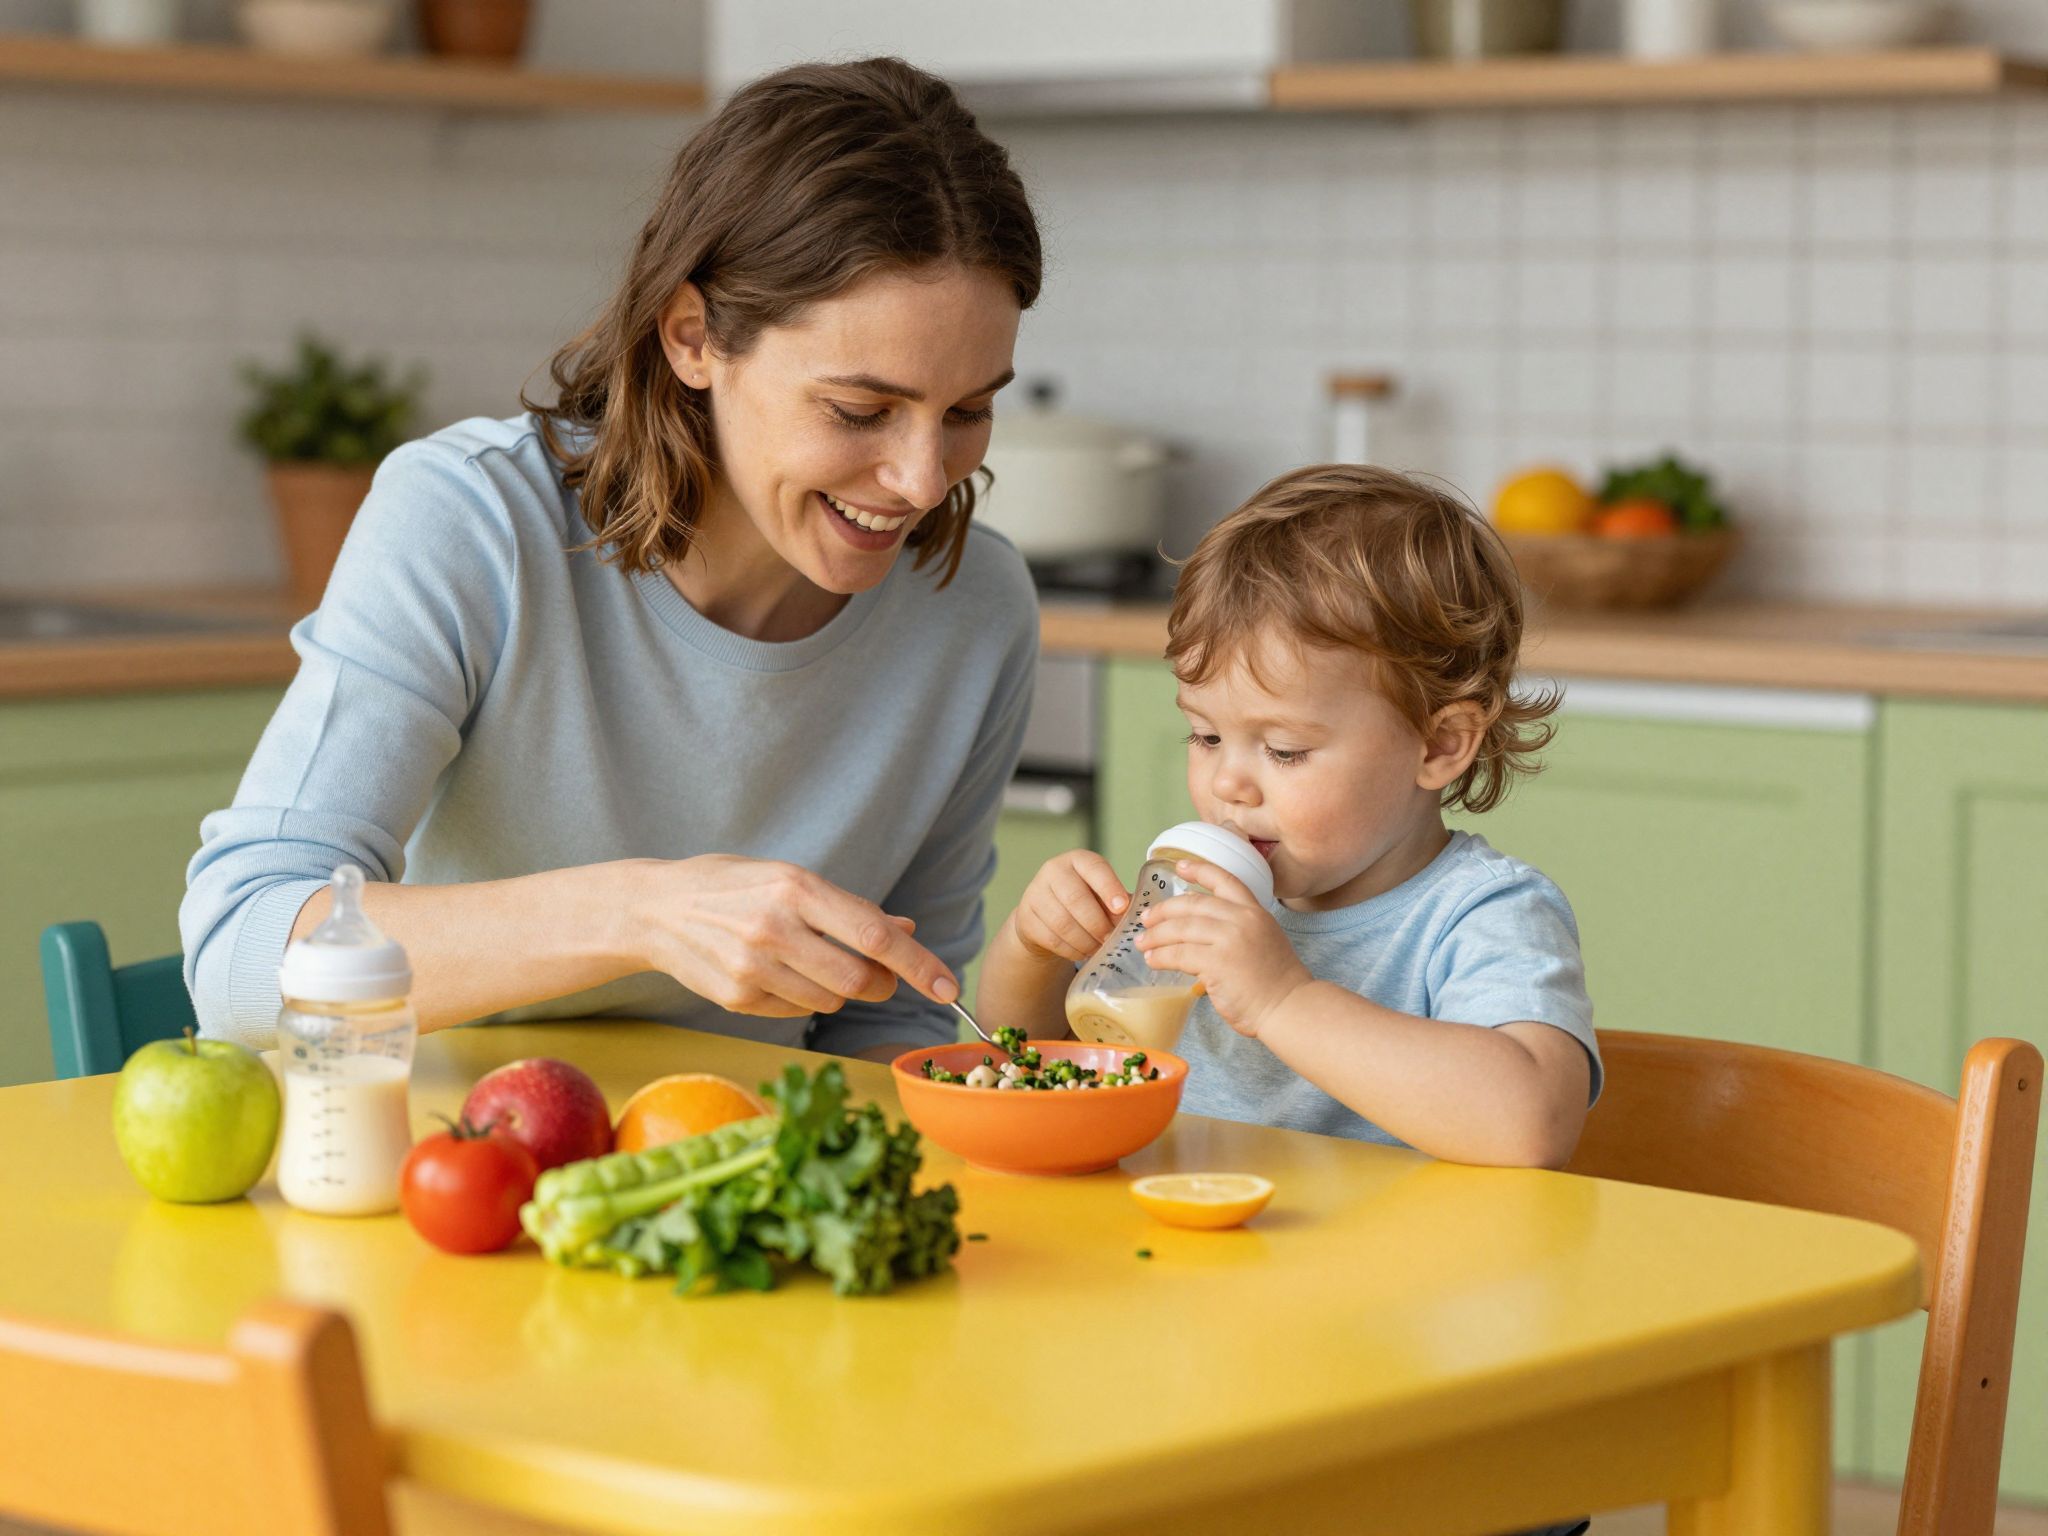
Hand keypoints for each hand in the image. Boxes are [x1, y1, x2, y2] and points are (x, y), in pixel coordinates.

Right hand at [628, 856, 955, 1017]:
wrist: (654, 909)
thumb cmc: (734, 886)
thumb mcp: (790, 878)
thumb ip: (850, 908)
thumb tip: (907, 930)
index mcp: (796, 887)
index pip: (875, 935)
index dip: (919, 965)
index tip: (948, 986)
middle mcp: (775, 928)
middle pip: (859, 979)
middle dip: (881, 983)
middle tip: (877, 975)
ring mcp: (754, 967)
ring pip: (831, 1001)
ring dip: (839, 990)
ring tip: (810, 962)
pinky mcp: (738, 998)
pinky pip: (799, 1012)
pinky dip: (804, 999)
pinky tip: (779, 973)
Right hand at [1011, 849, 1128, 963]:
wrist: (1045, 915)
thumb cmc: (1084, 901)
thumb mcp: (1101, 894)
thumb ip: (1118, 902)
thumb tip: (1136, 918)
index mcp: (1078, 860)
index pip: (1094, 867)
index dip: (1109, 887)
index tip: (1122, 908)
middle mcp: (1054, 870)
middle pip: (1076, 898)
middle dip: (1098, 923)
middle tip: (1110, 939)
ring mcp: (1035, 893)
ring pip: (1063, 922)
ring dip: (1086, 941)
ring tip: (1099, 948)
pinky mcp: (1026, 917)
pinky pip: (1051, 939)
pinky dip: (1071, 950)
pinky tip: (1083, 952)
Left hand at [1135, 858, 1309, 1037]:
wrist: (1290, 1007)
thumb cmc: (1275, 983)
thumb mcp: (1264, 940)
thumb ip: (1237, 929)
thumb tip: (1199, 929)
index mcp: (1255, 911)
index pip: (1224, 880)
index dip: (1199, 870)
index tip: (1179, 865)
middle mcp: (1242, 919)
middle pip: (1192, 904)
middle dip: (1164, 910)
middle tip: (1146, 918)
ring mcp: (1229, 940)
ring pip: (1180, 929)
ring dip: (1156, 936)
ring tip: (1143, 943)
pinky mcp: (1217, 963)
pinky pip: (1179, 955)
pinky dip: (1161, 957)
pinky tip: (1153, 961)